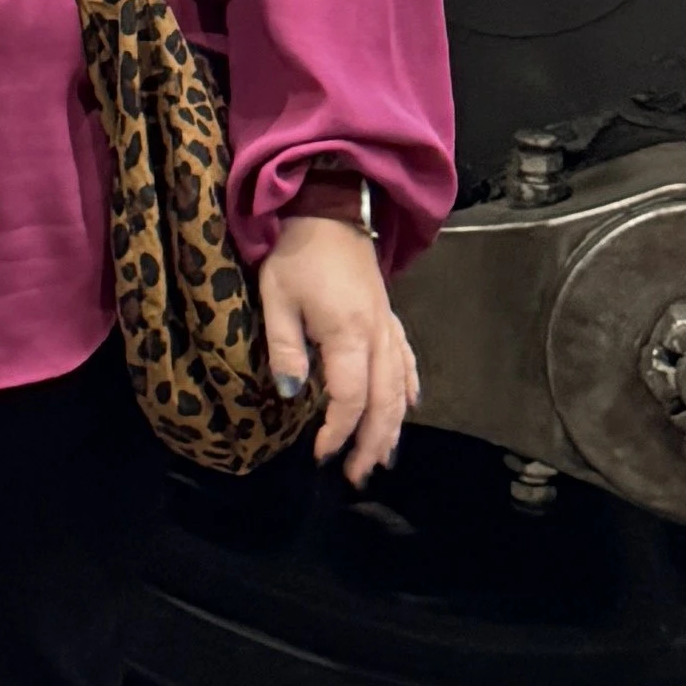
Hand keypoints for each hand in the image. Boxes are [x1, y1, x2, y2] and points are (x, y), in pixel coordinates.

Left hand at [258, 206, 415, 486]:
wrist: (328, 209)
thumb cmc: (297, 253)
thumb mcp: (277, 298)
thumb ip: (286, 348)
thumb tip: (290, 394)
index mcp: (349, 334)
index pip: (350, 398)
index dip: (338, 432)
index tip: (320, 455)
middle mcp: (377, 336)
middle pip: (383, 403)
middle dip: (371, 443)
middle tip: (355, 476)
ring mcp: (388, 327)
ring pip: (399, 388)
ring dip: (392, 427)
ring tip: (380, 459)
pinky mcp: (388, 317)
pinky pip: (406, 362)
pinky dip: (408, 389)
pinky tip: (408, 408)